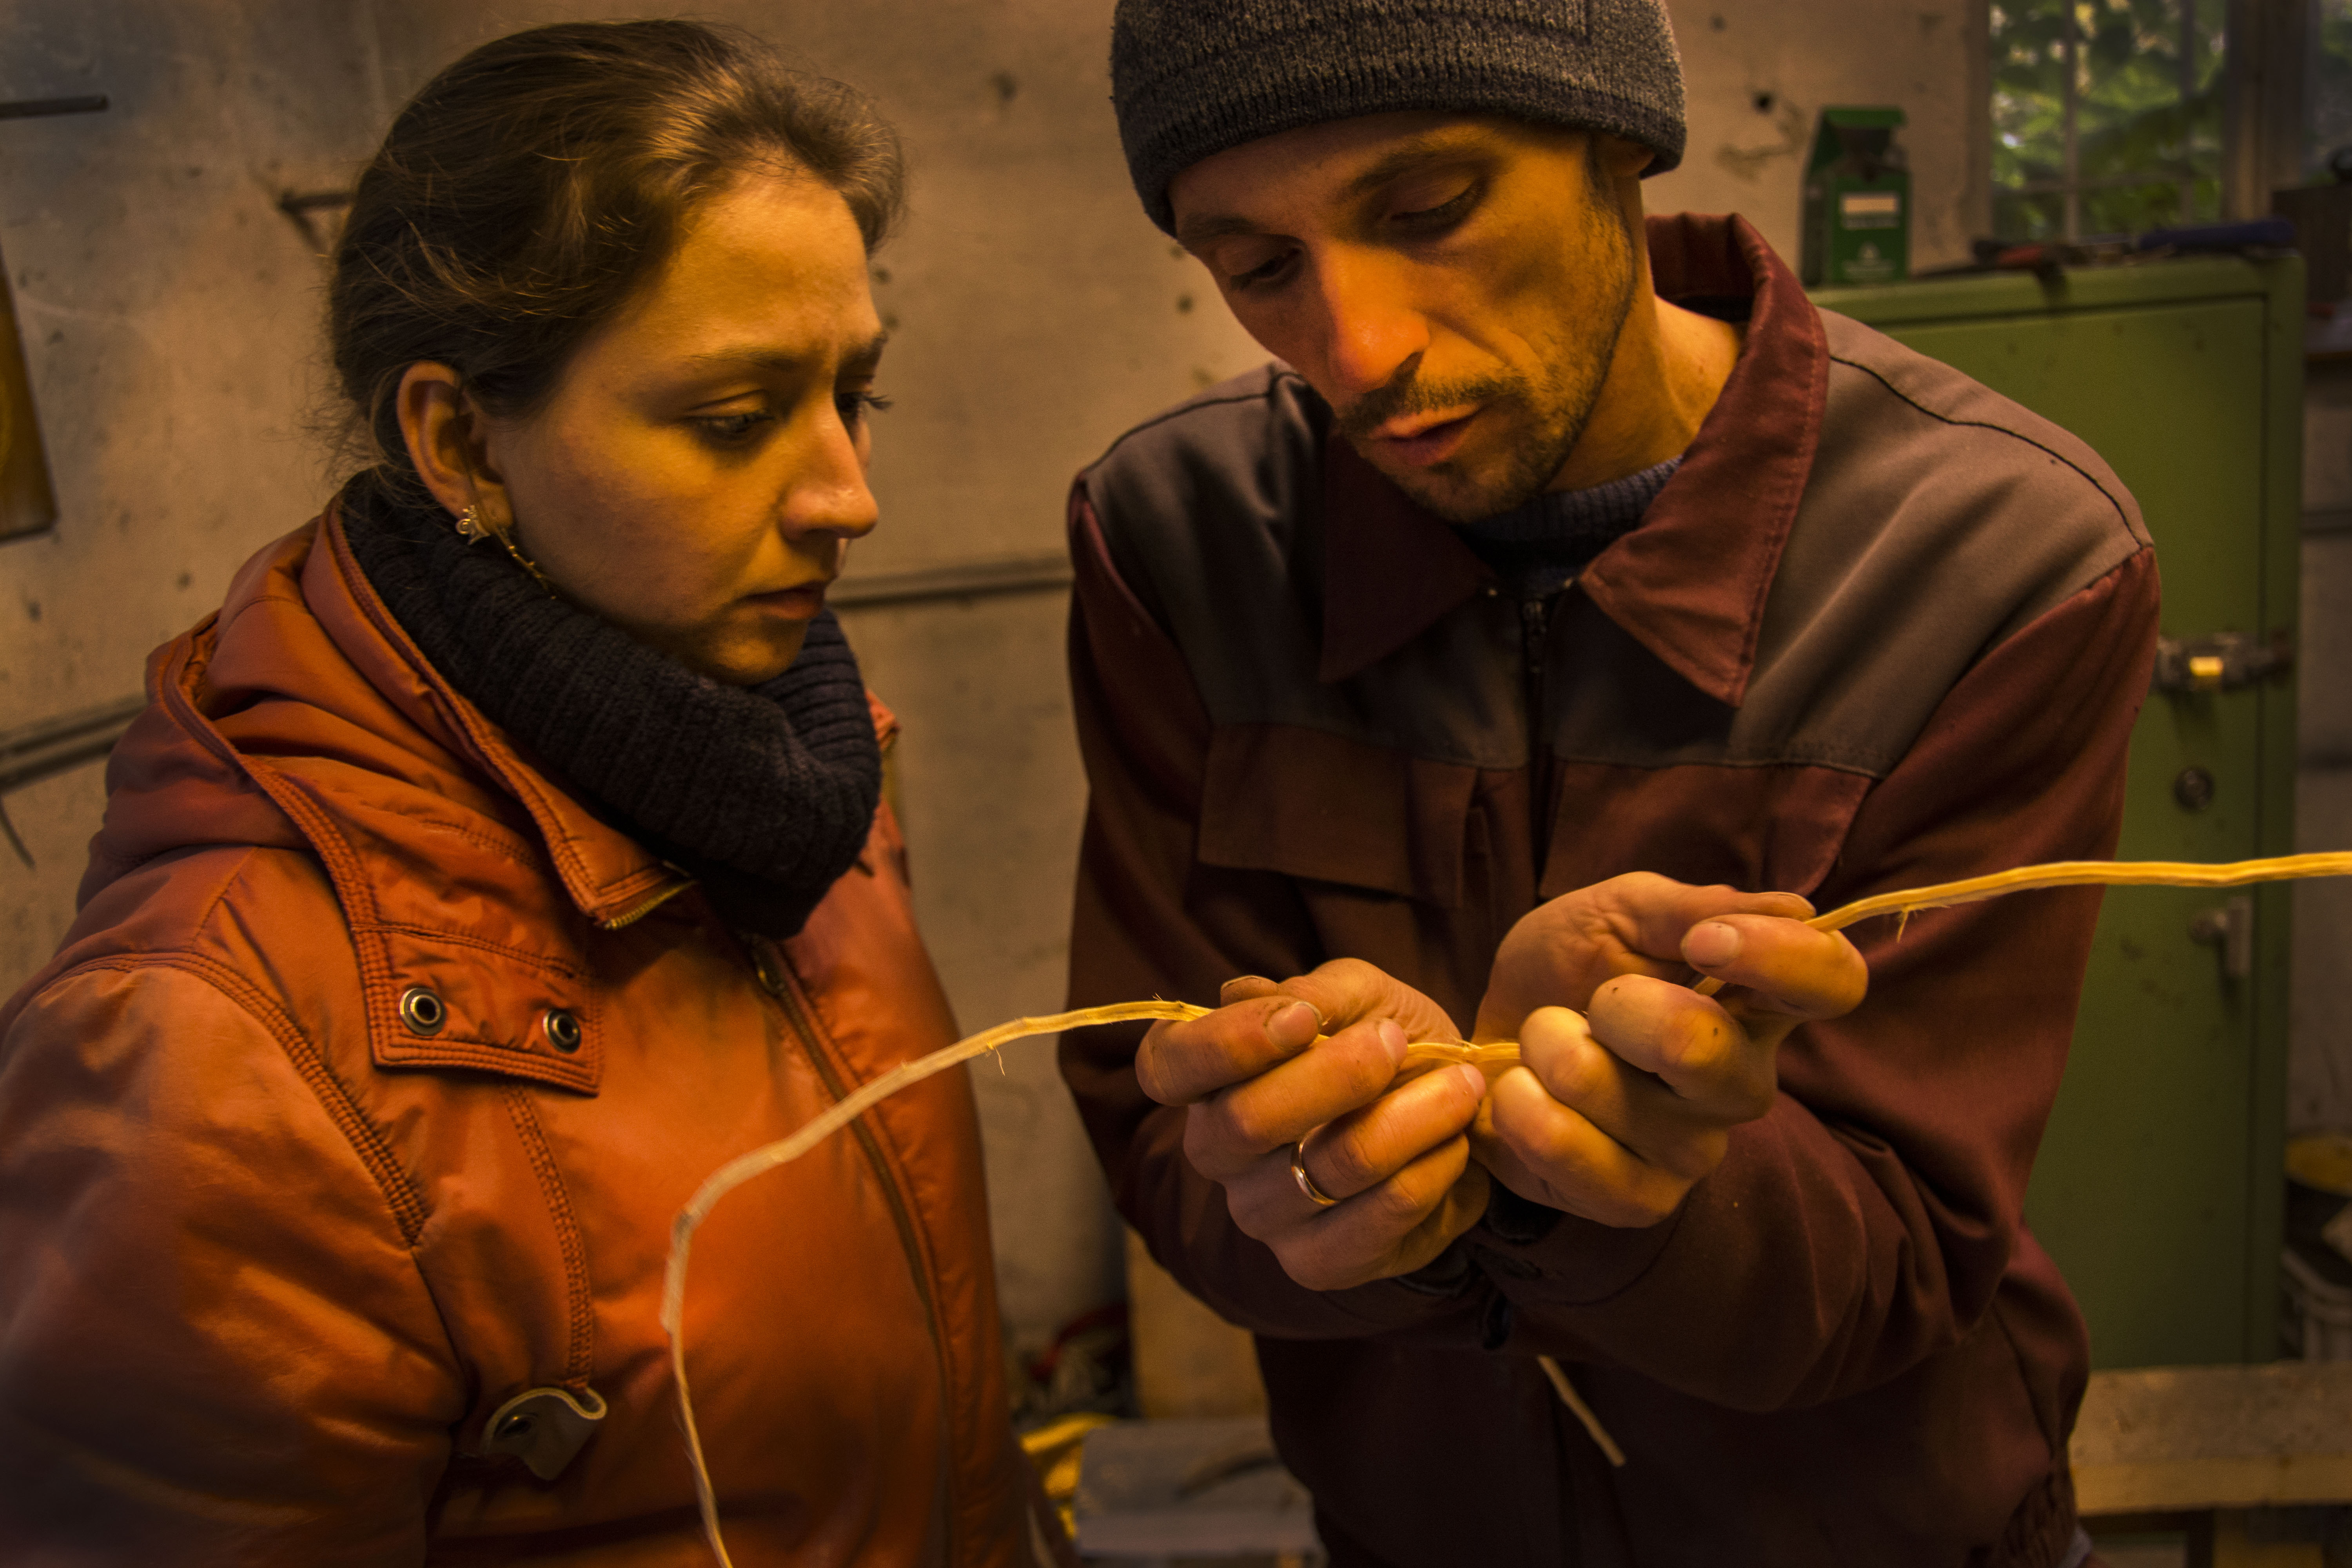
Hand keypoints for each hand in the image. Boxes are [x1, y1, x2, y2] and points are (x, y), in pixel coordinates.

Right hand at [1135, 960, 1490, 1290]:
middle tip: (1397, 1042)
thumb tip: (1245, 995)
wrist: (1452, 1114)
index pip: (1167, 1067)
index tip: (1303, 1018)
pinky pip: (1381, 1216)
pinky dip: (1432, 1169)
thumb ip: (1315, 991)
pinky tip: (1455, 1141)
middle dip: (1336, 1076)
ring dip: (1412, 1116)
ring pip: (1332, 1167)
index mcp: (1208, 1079)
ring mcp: (1264, 1216)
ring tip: (1460, 1085)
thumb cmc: (1388, 1046)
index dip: (1225, 1044)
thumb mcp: (1361, 996)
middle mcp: (1219, 1153)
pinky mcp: (1320, 1263)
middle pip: (1246, 1122)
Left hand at [1468, 873, 1866, 1227]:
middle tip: (1590, 1001)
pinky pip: (1574, 1155)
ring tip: (1541, 1042)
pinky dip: (1523, 1108)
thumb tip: (1791, 911)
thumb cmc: (1565, 972)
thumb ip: (1691, 908)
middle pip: (1710, 1052)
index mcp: (1754, 1004)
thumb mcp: (1616, 913)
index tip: (1703, 941)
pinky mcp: (1639, 1199)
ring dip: (1550, 1049)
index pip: (1833, 983)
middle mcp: (1742, 1082)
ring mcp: (1695, 1150)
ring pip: (1620, 1098)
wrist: (1484, 1042)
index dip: (1782, 959)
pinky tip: (1520, 1093)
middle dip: (1619, 1009)